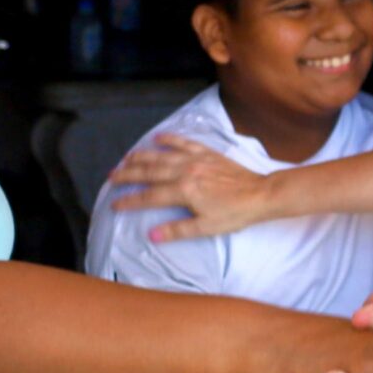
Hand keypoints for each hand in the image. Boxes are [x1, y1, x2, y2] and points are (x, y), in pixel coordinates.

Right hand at [107, 135, 273, 240]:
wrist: (261, 194)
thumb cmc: (235, 214)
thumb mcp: (206, 227)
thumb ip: (178, 230)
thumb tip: (152, 234)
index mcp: (184, 191)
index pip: (150, 196)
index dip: (130, 200)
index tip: (114, 204)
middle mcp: (186, 171)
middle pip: (150, 172)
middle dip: (128, 175)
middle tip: (111, 177)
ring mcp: (196, 159)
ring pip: (162, 155)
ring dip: (142, 156)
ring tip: (126, 159)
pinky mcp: (207, 153)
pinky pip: (184, 142)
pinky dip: (170, 139)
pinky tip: (157, 137)